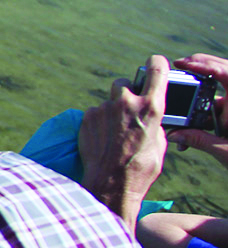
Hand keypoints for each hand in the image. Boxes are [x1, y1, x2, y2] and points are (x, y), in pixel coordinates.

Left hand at [79, 55, 168, 231]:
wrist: (110, 183)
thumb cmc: (140, 168)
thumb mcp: (159, 144)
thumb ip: (154, 123)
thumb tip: (150, 119)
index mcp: (151, 107)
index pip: (156, 70)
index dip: (156, 64)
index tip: (155, 64)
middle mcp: (126, 103)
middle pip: (124, 83)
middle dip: (126, 93)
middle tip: (128, 110)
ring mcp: (103, 109)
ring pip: (108, 101)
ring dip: (110, 111)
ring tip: (113, 133)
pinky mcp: (86, 117)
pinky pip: (94, 113)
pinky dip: (98, 122)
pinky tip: (102, 139)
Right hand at [169, 54, 227, 169]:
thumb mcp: (223, 150)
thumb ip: (197, 139)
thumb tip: (174, 134)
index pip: (223, 72)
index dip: (202, 64)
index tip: (182, 63)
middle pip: (224, 70)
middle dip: (203, 64)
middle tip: (181, 65)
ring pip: (224, 86)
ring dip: (204, 86)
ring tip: (185, 86)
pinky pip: (224, 103)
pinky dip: (210, 106)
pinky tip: (196, 119)